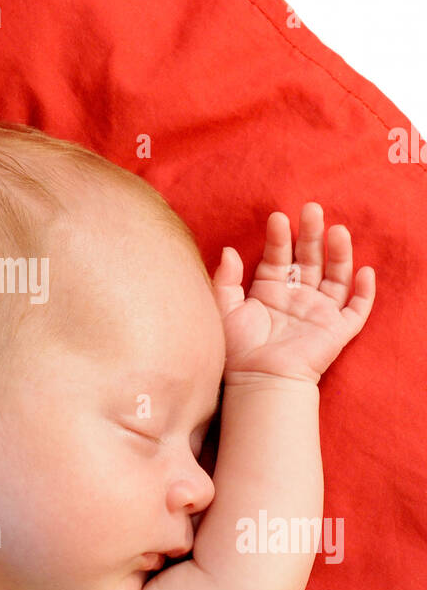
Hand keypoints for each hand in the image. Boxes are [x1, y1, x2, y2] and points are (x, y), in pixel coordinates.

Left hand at [212, 203, 375, 384]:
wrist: (258, 380)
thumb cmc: (238, 349)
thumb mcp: (225, 308)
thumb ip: (225, 279)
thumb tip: (228, 249)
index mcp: (271, 290)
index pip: (279, 256)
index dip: (279, 237)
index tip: (278, 218)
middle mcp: (298, 296)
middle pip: (310, 258)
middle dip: (311, 234)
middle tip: (312, 209)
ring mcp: (319, 311)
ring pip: (335, 276)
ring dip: (338, 253)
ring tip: (337, 230)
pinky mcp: (338, 330)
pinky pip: (357, 308)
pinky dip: (364, 291)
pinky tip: (365, 271)